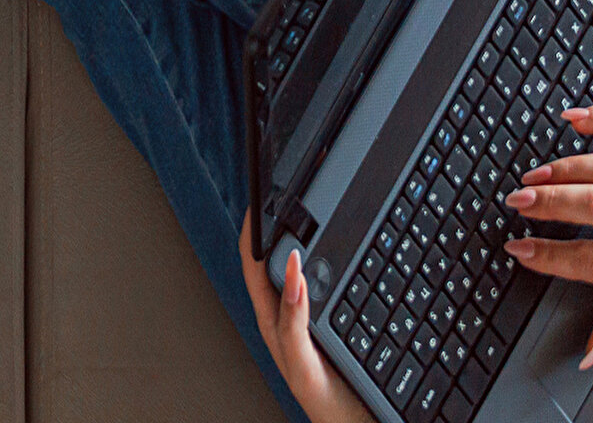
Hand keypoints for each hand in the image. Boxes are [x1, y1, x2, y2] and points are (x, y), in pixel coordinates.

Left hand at [240, 212, 370, 422]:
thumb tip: (293, 269)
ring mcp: (310, 320)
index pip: (253, 263)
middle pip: (277, 259)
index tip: (260, 200)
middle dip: (279, 224)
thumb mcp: (303, 364)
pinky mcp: (333, 325)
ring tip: (309, 209)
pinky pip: (327, 282)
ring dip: (304, 239)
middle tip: (287, 192)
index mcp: (273, 320)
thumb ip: (293, 322)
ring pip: (304, 268)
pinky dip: (330, 260)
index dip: (253, 229)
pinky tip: (338, 250)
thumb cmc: (329, 408)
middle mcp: (289, 315)